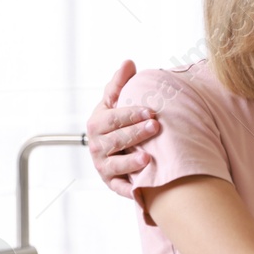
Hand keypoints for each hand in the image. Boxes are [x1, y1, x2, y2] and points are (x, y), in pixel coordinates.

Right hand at [86, 60, 159, 198]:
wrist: (115, 148)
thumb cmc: (117, 121)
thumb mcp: (115, 102)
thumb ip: (120, 84)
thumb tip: (128, 62)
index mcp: (97, 123)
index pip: (113, 118)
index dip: (131, 114)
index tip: (151, 111)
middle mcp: (97, 145)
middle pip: (115, 140)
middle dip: (135, 134)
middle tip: (155, 128)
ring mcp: (103, 165)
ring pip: (115, 165)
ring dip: (130, 162)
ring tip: (147, 157)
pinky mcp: (111, 182)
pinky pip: (119, 187)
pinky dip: (128, 190)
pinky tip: (140, 189)